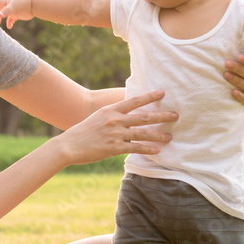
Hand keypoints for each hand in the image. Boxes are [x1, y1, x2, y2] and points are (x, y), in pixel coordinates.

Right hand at [0, 0, 32, 28]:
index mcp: (4, 2)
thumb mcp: (13, 7)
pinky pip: (10, 19)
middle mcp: (7, 6)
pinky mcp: (16, 15)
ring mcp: (11, 10)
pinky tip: (10, 27)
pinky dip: (9, 23)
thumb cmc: (23, 4)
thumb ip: (6, 11)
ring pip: (2, 14)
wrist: (34, 5)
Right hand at [54, 90, 175, 164]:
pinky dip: (147, 149)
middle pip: (144, 116)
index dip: (150, 96)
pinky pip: (135, 147)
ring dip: (158, 134)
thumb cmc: (83, 132)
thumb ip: (113, 116)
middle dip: (162, 116)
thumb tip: (127, 116)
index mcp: (111, 110)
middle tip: (175, 115)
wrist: (68, 145)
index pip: (135, 100)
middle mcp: (115, 120)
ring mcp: (115, 134)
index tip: (162, 93)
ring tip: (170, 136)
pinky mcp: (114, 147)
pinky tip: (157, 150)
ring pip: (143, 133)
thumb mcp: (98, 117)